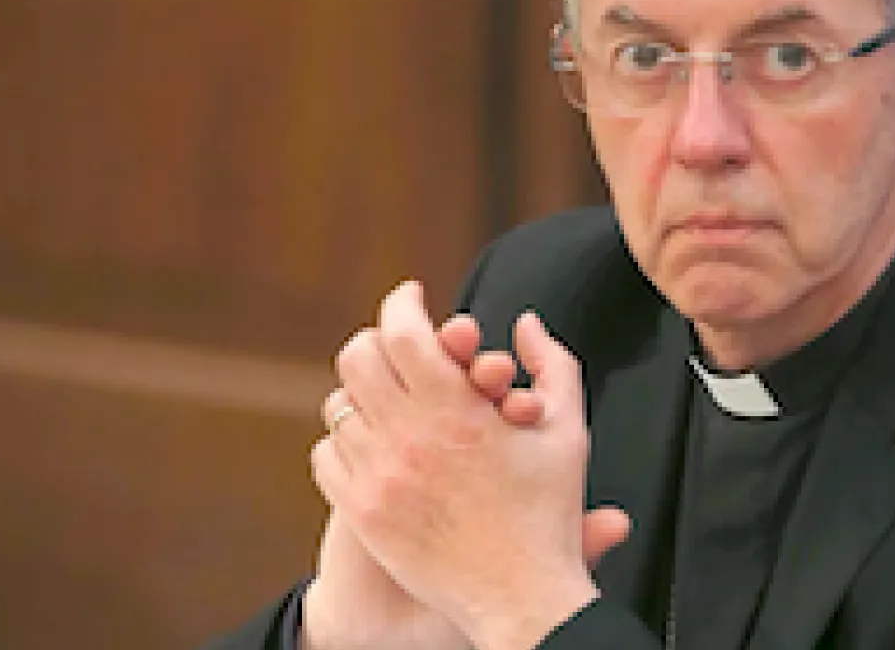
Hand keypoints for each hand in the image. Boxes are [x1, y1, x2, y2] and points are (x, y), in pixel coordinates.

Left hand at [315, 282, 600, 649]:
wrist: (520, 598)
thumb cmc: (548, 515)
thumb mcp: (566, 430)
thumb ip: (552, 364)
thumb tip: (527, 323)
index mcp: (457, 408)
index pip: (402, 330)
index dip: (403, 302)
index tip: (412, 297)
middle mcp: (408, 436)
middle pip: (358, 357)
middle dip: (379, 341)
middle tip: (398, 345)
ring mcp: (379, 476)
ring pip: (339, 406)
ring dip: (364, 393)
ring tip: (390, 397)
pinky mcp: (363, 513)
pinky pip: (328, 456)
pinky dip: (346, 441)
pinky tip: (375, 443)